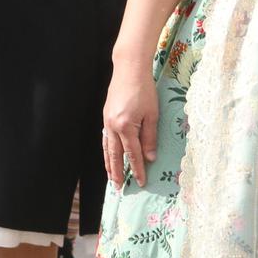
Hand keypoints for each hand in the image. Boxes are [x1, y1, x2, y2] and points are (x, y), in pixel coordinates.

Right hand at [101, 54, 158, 185]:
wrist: (129, 69)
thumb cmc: (144, 89)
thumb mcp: (152, 114)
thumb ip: (150, 137)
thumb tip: (150, 158)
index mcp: (126, 127)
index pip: (133, 154)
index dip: (137, 169)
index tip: (141, 182)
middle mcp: (113, 126)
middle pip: (115, 155)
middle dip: (117, 173)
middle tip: (119, 188)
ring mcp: (107, 121)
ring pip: (106, 148)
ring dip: (108, 164)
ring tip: (111, 177)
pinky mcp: (106, 116)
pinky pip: (105, 139)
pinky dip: (106, 151)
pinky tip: (108, 156)